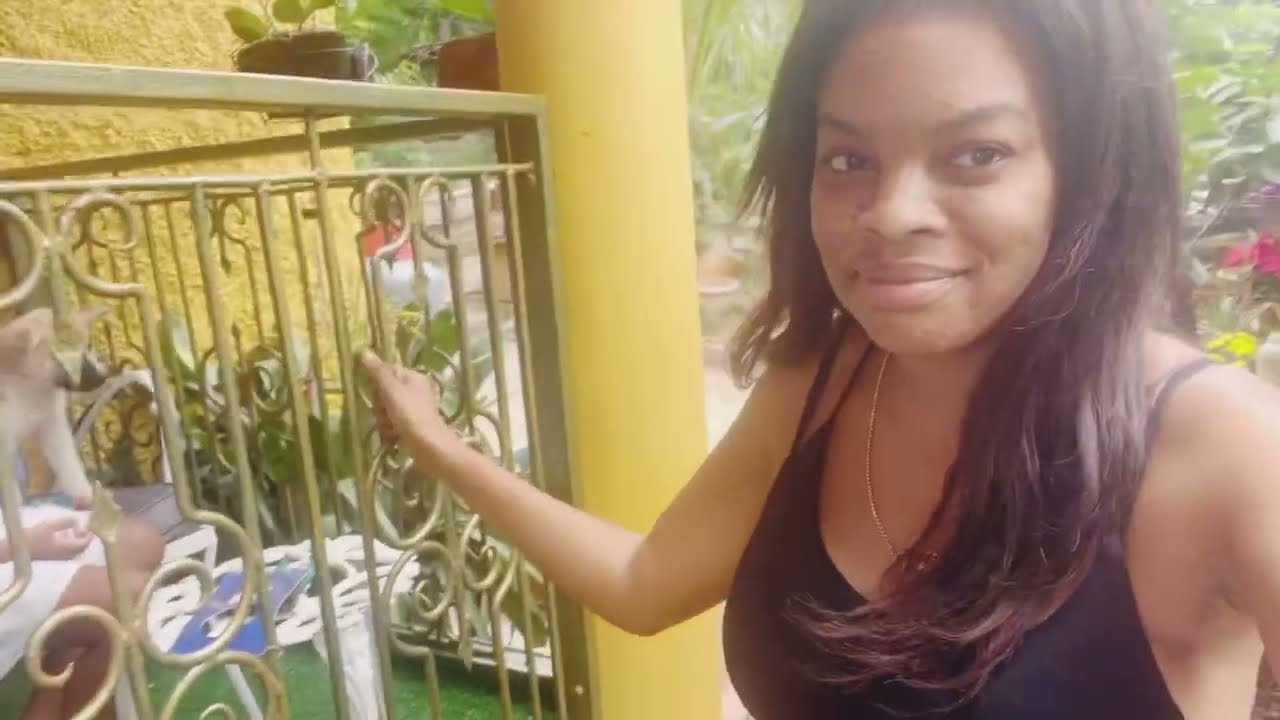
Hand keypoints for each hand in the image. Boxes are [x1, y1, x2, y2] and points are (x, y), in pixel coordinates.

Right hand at [25, 517, 91, 560]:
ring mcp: (59, 557)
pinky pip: (68, 551)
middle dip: (85, 537)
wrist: (17, 550)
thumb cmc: (34, 537)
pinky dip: (70, 543)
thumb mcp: (51, 525)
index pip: (85, 543)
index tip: (90, 524)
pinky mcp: (53, 557)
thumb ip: (66, 522)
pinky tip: (64, 534)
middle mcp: (66, 555)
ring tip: (75, 529)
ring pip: (75, 550)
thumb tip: (78, 520)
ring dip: (78, 540)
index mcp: (68, 548)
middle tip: (84, 527)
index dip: (90, 534)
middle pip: (82, 548)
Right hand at [360, 351, 470, 475]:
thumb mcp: (392, 391)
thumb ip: (378, 372)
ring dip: (383, 420)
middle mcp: (415, 390)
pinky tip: (393, 437)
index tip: (379, 395)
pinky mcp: (411, 425)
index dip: (378, 385)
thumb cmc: (411, 415)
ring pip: (385, 409)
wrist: (429, 447)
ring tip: (391, 428)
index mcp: (413, 377)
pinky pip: (392, 423)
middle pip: (384, 392)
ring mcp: (413, 408)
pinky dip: (390, 430)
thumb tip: (364, 351)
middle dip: (380, 406)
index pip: (386, 373)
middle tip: (385, 414)